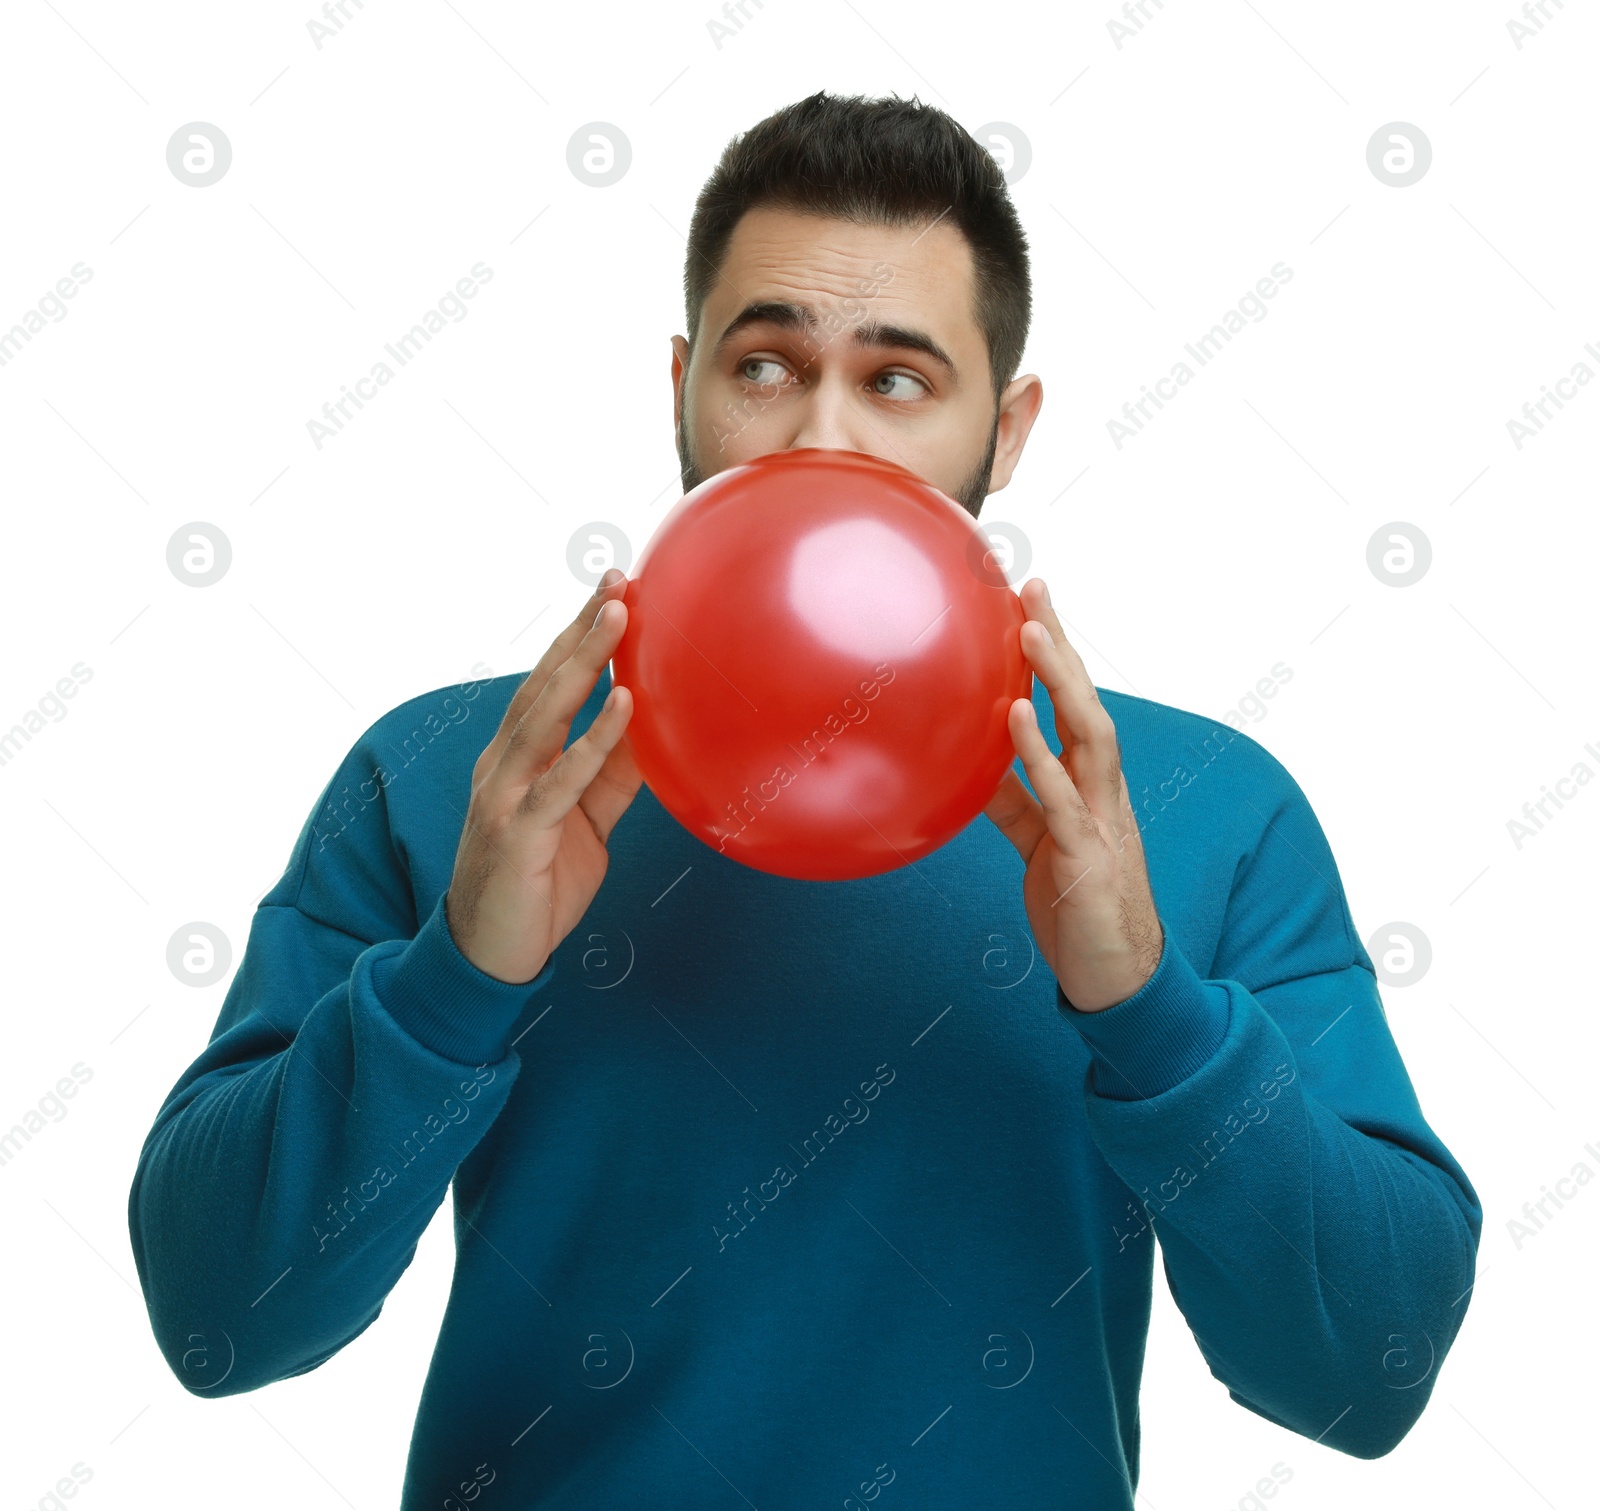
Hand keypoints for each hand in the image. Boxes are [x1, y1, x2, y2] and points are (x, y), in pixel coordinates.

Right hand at [444, 569, 640, 983]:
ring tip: (619, 618)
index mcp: (518, 758)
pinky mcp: (518, 834)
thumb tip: (651, 730)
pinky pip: (561, 781)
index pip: (550, 684)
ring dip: (583, 663)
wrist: (489, 957)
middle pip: (544, 684)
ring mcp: (506, 795)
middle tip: (618, 581)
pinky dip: (592, 741)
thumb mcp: (586, 821)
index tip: (614, 590)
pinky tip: (623, 706)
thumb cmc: (537, 885)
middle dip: (581, 630)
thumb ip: (610, 776)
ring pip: (546, 716)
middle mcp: (504, 765)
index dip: (579, 637)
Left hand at [982, 578, 1162, 1011]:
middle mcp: (1103, 792)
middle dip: (1060, 645)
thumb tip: (971, 767)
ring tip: (1029, 632)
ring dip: (1059, 682)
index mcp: (1091, 786)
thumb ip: (1012, 803)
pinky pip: (1060, 798)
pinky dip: (1037, 755)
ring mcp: (1102, 820)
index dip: (1053, 656)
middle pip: (1084, 703)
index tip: (1030, 602)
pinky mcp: (1086, 857)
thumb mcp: (1038, 846)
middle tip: (1034, 587)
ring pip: (1087, 736)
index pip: (1072, 707)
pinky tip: (1012, 718)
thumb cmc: (1081, 910)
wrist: (1122, 982)